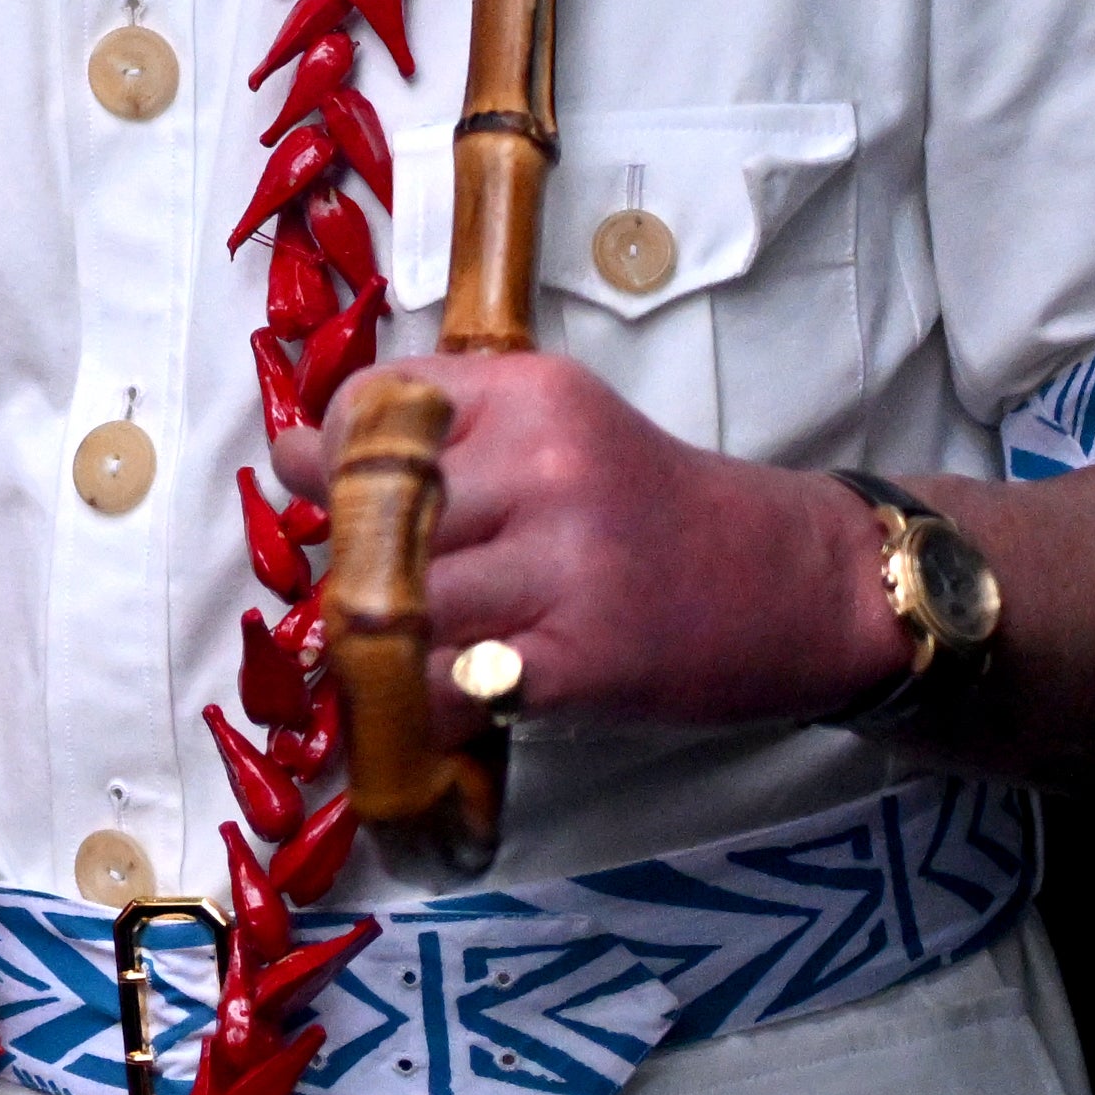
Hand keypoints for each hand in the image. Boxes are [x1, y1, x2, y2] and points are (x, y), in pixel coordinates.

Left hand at [287, 352, 898, 731]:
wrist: (799, 584)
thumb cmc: (657, 508)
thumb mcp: (561, 429)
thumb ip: (446, 436)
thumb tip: (295, 457)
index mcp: (531, 393)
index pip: (374, 409)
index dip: (332, 454)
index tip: (331, 488)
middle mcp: (544, 466)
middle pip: (373, 509)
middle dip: (342, 552)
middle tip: (354, 580)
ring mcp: (565, 564)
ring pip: (399, 600)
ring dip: (371, 634)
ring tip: (384, 644)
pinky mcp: (581, 660)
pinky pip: (446, 683)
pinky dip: (415, 701)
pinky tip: (428, 698)